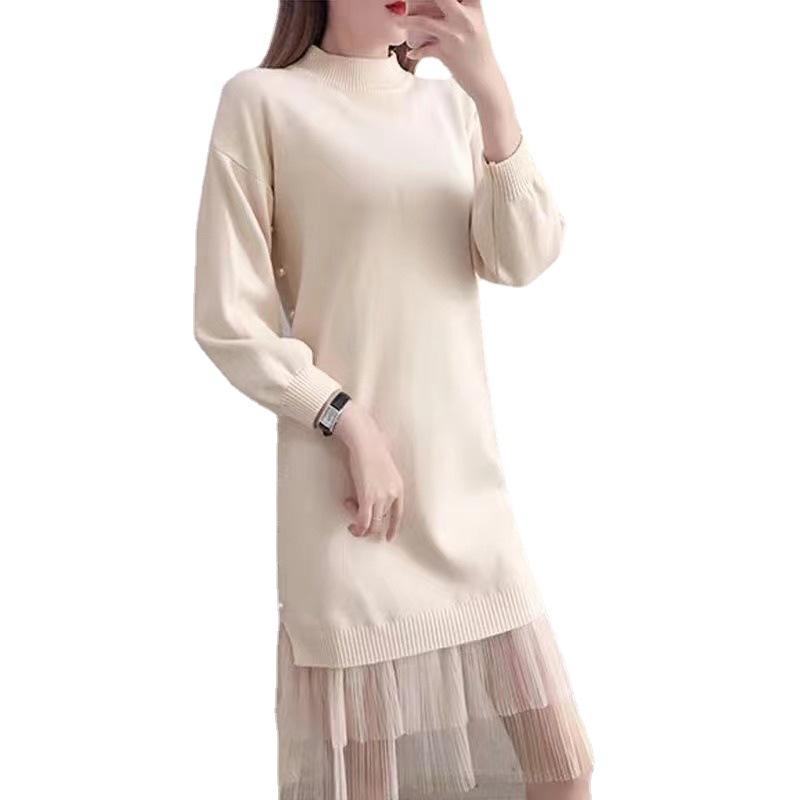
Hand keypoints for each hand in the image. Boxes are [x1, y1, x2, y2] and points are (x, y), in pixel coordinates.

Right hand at [334, 401, 403, 541]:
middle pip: (382, 522)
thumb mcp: (382, 472)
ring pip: (373, 525)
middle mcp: (392, 495)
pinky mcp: (368, 497)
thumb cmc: (371, 452)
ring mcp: (381, 497)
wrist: (366, 442)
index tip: (389, 538)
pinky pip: (363, 521)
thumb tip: (366, 500)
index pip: (399, 514)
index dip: (393, 528)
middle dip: (368, 525)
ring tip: (351, 520)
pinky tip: (351, 526)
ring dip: (360, 527)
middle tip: (355, 515)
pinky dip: (357, 527)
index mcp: (398, 489)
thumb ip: (379, 487)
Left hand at [404, 0, 501, 106]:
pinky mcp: (447, 53)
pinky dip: (416, 51)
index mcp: (474, 8)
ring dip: (407, 21)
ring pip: (425, 22)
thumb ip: (462, 10)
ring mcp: (455, 36)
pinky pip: (424, 50)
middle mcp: (465, 19)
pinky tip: (411, 52)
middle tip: (406, 1)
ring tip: (397, 19)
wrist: (485, 80)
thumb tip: (441, 4)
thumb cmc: (478, 52)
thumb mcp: (475, 25)